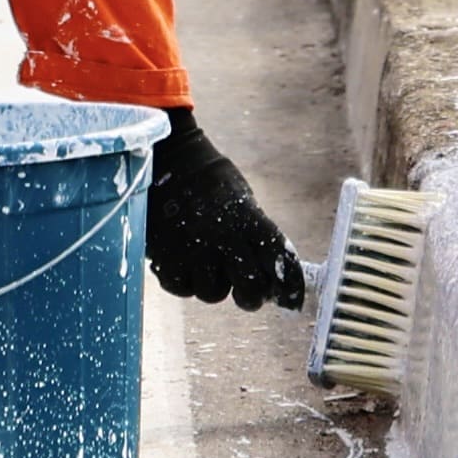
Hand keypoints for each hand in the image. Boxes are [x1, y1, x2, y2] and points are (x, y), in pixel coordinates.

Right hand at [146, 109, 306, 309]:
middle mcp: (225, 238)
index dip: (289, 286)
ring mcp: (194, 250)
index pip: (280, 262)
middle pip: (250, 291)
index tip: (290, 299)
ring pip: (212, 294)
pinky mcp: (166, 257)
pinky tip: (183, 260)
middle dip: (251, 296)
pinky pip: (182, 288)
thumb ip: (255, 234)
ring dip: (212, 284)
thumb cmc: (209, 181)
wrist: (166, 158)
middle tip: (245, 290)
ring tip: (204, 262)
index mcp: (249, 220)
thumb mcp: (242, 200)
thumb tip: (272, 273)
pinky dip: (183, 280)